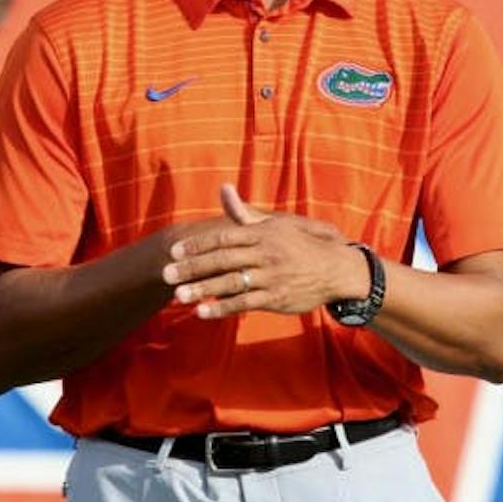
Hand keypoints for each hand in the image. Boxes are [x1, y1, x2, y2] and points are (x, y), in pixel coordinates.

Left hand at [161, 184, 360, 319]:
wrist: (335, 267)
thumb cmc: (300, 244)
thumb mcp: (275, 224)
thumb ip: (244, 212)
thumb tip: (223, 189)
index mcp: (262, 234)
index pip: (224, 238)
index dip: (198, 245)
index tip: (175, 252)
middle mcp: (265, 253)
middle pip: (222, 260)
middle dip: (192, 268)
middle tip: (166, 274)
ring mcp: (270, 276)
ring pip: (230, 283)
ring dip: (202, 290)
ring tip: (178, 296)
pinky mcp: (276, 297)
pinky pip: (244, 303)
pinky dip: (222, 308)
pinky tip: (202, 312)